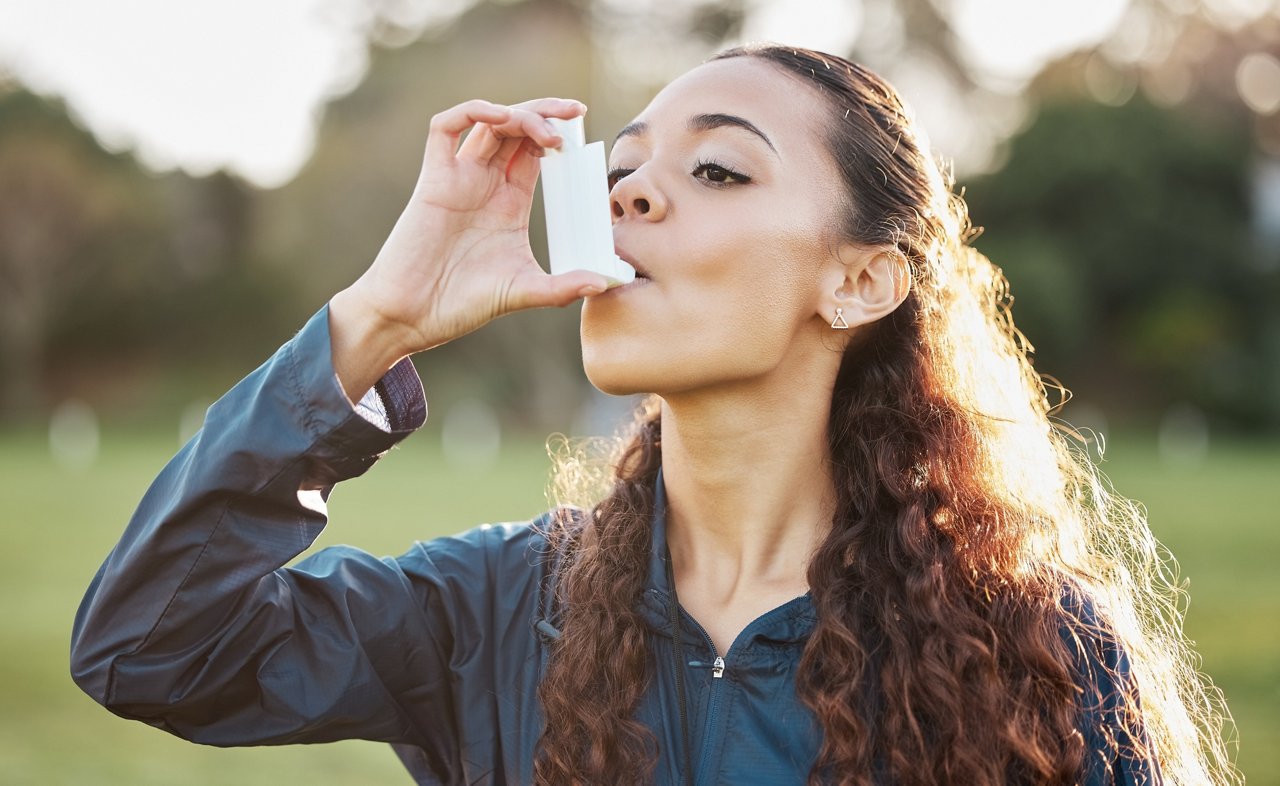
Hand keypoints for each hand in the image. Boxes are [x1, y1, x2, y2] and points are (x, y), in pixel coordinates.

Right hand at [328, 97, 610, 400]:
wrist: (412, 316)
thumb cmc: (461, 304)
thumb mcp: (523, 291)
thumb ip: (563, 286)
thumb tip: (604, 282)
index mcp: (507, 202)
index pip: (535, 151)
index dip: (558, 135)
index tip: (584, 134)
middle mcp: (484, 184)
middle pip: (516, 128)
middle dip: (546, 112)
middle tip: (575, 112)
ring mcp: (458, 179)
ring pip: (488, 122)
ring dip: (520, 114)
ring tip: (549, 133)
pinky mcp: (432, 181)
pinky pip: (443, 129)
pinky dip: (471, 112)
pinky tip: (500, 118)